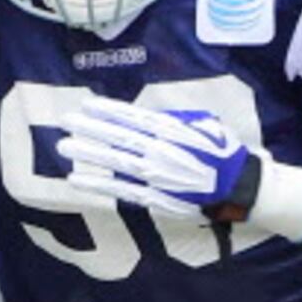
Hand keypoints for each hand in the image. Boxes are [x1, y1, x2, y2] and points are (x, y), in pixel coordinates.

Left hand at [56, 96, 263, 217]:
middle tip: (65, 120)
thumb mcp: (202, 125)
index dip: (107, 111)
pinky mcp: (154, 197)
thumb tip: (149, 116)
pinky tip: (76, 178)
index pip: (133, 118)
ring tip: (63, 145)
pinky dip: (97, 184)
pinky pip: (120, 190)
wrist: (238, 186)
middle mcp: (161, 151)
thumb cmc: (221, 152)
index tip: (86, 104)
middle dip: (90, 128)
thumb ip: (174, 119)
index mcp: (172, 131)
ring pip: (115, 162)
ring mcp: (156, 175)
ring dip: (88, 153)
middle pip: (118, 137)